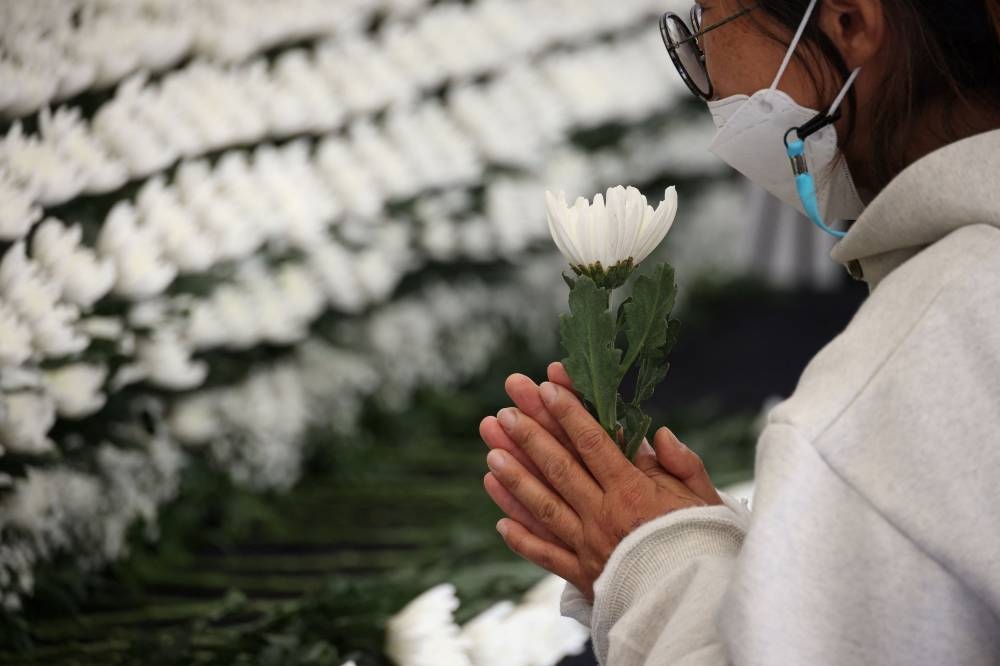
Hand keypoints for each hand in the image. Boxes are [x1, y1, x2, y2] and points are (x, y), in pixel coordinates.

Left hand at [480, 369, 722, 599]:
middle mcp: (603, 516)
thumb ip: (681, 463)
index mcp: (633, 492)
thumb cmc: (705, 547)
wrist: (697, 608)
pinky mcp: (583, 577)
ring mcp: (588, 547)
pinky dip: (522, 539)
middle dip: (530, 435)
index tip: (546, 386)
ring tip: (491, 453)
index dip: (568, 412)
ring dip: (515, 479)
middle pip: (559, 468)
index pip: (593, 443)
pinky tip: (500, 522)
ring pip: (544, 507)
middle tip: (505, 410)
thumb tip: (656, 434)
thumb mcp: (704, 498)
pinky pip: (546, 556)